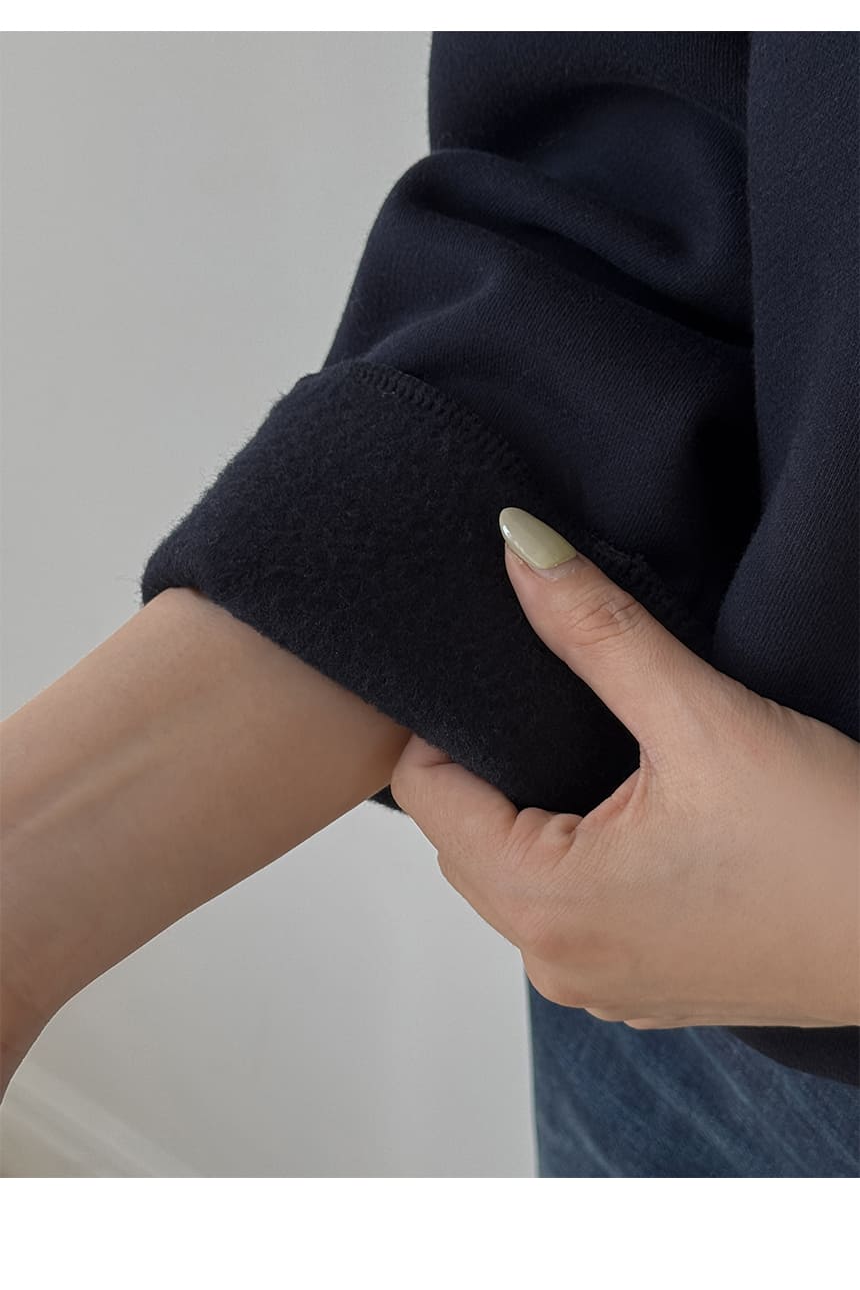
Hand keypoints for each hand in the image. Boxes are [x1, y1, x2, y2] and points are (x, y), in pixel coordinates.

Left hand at [390, 507, 859, 1029]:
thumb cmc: (830, 844)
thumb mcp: (702, 718)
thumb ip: (597, 630)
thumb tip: (522, 547)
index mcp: (546, 904)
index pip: (428, 795)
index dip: (446, 721)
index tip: (488, 668)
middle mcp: (557, 963)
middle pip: (465, 839)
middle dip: (484, 766)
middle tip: (539, 695)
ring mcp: (604, 985)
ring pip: (515, 878)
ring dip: (529, 814)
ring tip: (585, 745)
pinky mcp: (649, 986)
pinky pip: (570, 914)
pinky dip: (574, 860)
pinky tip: (629, 812)